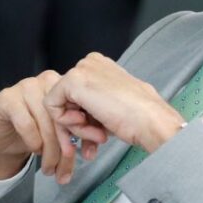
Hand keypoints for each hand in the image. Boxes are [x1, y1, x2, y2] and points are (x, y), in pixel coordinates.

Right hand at [0, 70, 108, 181]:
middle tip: (65, 171)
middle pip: (62, 117)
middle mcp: (45, 81)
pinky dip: (33, 140)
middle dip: (66, 148)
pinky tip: (35, 150)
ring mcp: (25, 87)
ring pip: (46, 122)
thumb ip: (74, 136)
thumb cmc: (31, 132)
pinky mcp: (6, 98)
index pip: (78, 109)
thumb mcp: (58, 133)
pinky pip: (26, 122)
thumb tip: (91, 151)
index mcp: (63, 86)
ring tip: (50, 169)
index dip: (85, 134)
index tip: (89, 154)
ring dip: (50, 151)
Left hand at [44, 53, 185, 162]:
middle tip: (96, 140)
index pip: (77, 95)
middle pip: (67, 100)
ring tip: (97, 136)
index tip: (99, 132)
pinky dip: (67, 123)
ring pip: (60, 104)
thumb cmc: (139, 117)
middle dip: (79, 125)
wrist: (149, 120)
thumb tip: (78, 116)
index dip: (85, 119)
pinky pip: (53, 106)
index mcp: (100, 66)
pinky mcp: (72, 81)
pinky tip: (89, 127)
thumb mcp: (111, 105)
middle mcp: (89, 63)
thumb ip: (93, 106)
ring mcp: (81, 70)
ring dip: (78, 128)